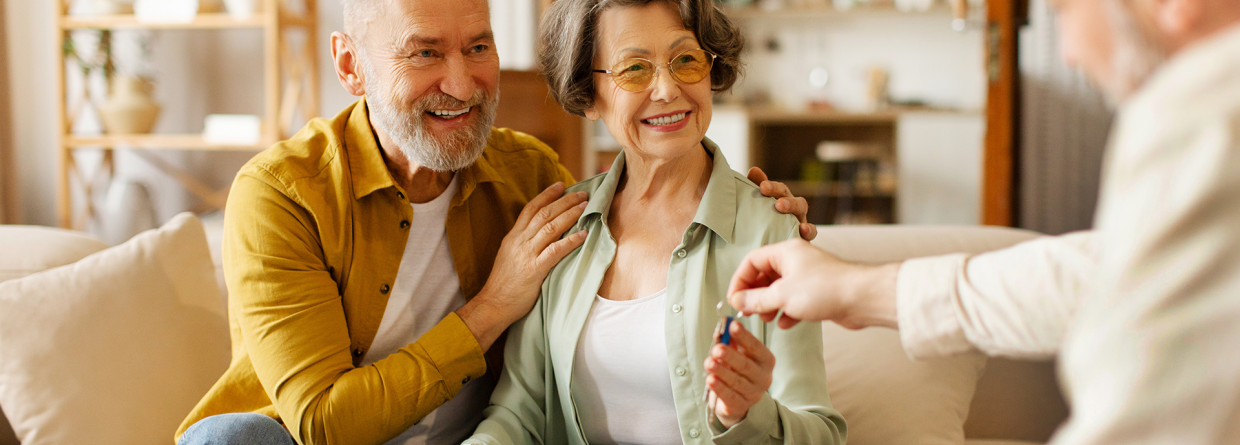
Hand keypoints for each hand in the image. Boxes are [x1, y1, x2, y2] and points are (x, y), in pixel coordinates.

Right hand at [458, 183, 588, 349]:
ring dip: (570, 215)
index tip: (560, 185)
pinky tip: (583, 234)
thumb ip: (523, 244)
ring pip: (551, 227)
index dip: (546, 195)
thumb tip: (541, 234)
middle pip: (544, 214)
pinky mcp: (535, 269)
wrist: (493, 304)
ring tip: (586, 207)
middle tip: (582, 194)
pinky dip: (571, 241)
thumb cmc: (504, 284)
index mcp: (513, 237)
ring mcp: (527, 254)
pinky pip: (555, 250)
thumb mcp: (510, 256)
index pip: (530, 209)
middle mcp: (520, 241)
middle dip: (565, 201)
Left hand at [704, 321, 774, 428]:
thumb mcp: (736, 353)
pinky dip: (719, 388)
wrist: (737, 399)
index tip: (732, 326)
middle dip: (730, 356)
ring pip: (737, 381)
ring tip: (709, 363)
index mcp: (765, 360)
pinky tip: (710, 380)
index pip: (755, 347)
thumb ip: (729, 340)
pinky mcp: (741, 406)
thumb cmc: (737, 370)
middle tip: (717, 349)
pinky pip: (729, 396)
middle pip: (746, 365)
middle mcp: (763, 377)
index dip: (744, 336)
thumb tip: (721, 328)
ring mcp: (754, 393)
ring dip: (721, 371)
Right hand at [727, 239, 899, 329]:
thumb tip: (736, 301)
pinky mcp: (818, 293)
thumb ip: (755, 299)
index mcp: (785, 252)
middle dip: (755, 295)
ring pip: (780, 290)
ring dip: (770, 305)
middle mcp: (796, 261)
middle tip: (749, 312)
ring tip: (767, 319)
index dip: (740, 280)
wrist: (862, 298)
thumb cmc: (824, 289)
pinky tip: (785, 324)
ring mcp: (808, 276)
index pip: (752, 261)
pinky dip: (787, 312)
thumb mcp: (782, 295)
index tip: (734, 300)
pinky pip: (795, 301)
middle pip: (765, 275)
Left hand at [748, 167, 816, 240]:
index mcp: (781, 199)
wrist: (768, 246)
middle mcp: (792, 207)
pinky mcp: (804, 236)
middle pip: (792, 197)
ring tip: (782, 208)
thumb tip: (754, 170)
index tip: (762, 187)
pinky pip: (811, 232)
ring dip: (793, 207)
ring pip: (801, 209)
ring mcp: (800, 220)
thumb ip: (755, 188)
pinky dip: (809, 230)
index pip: (779, 189)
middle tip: (776, 202)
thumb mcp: (756, 206)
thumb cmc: (762, 223)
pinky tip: (803, 230)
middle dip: (784, 197)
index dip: (772, 187)